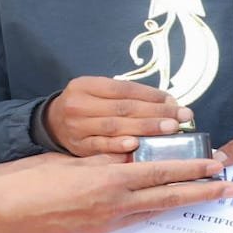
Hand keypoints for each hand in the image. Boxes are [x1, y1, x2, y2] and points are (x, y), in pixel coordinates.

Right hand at [0, 153, 232, 232]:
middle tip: (229, 188)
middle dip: (201, 192)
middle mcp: (112, 205)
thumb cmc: (28, 178)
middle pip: (167, 198)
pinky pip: (129, 222)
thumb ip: (104, 159)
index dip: (192, 169)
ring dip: (179, 202)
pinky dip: (148, 212)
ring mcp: (104, 225)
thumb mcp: (71, 160)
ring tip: (204, 196)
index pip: (161, 172)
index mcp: (108, 179)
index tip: (216, 165)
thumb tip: (130, 156)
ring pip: (151, 212)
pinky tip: (157, 207)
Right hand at [45, 76, 192, 155]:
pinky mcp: (78, 147)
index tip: (174, 102)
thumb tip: (166, 102)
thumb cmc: (84, 105)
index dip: (150, 95)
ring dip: (146, 129)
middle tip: (181, 117)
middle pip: (123, 108)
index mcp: (85, 85)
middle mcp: (79, 104)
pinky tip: (137, 146)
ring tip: (170, 130)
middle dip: (156, 113)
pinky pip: (100, 147)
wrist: (51, 123)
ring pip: (115, 127)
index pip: (123, 89)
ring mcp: (77, 127)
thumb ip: (126, 95)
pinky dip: (118, 146)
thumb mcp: (97, 91)